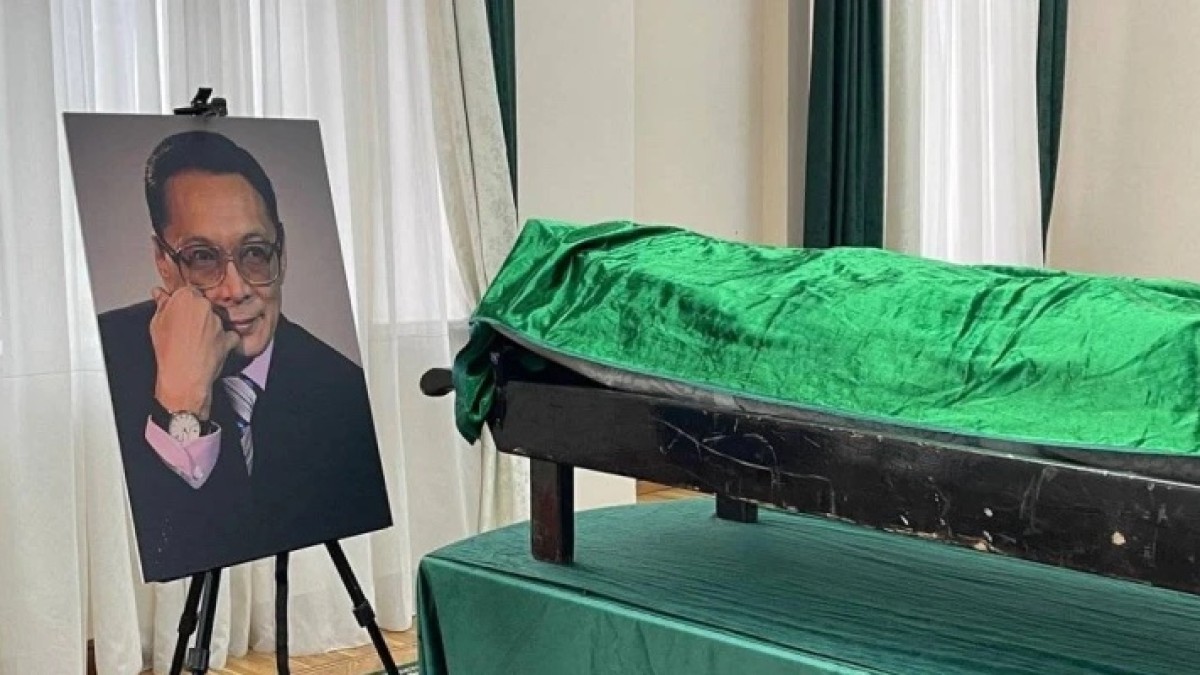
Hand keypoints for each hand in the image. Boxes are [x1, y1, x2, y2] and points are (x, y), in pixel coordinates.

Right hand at [150, 286, 239, 419]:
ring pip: (216, 319)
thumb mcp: (156, 324)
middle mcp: (205, 306)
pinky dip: (224, 341)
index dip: (184, 305)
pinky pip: (229, 335)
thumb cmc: (168, 352)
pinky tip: (211, 349)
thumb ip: (161, 304)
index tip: (180, 314)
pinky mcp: (229, 336)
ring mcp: (219, 321)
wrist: (182, 376)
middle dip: (198, 315)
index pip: (188, 292)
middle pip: (204, 304)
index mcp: (186, 297)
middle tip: (186, 330)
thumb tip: (160, 294)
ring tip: (196, 343)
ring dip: (210, 328)